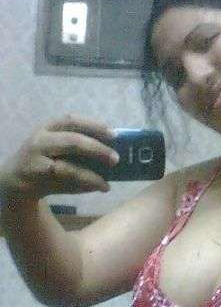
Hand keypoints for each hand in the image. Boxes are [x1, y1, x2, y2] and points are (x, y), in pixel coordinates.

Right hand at [0, 115, 118, 200]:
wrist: (18, 180)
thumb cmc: (48, 161)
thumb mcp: (64, 150)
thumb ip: (85, 150)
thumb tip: (115, 154)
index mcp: (51, 127)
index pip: (72, 120)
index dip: (94, 125)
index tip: (114, 134)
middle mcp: (41, 139)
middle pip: (72, 141)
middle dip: (96, 149)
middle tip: (116, 158)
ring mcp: (36, 159)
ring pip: (66, 167)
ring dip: (90, 174)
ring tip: (107, 182)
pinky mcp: (35, 177)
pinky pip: (63, 183)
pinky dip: (84, 184)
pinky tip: (100, 187)